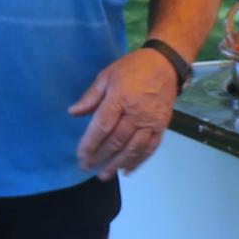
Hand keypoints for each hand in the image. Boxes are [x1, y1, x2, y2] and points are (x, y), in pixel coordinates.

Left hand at [72, 48, 183, 176]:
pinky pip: (150, 148)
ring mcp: (151, 121)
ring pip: (133, 148)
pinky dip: (139, 161)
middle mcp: (136, 113)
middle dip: (100, 157)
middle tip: (88, 167)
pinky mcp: (161, 126)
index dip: (90, 144)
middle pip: (117, 141)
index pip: (102, 126)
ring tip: (105, 175)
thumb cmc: (133, 68)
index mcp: (120, 98)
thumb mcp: (107, 75)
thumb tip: (73, 113)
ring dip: (118, 164)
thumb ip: (91, 96)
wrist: (165, 64)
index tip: (81, 156)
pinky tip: (127, 170)